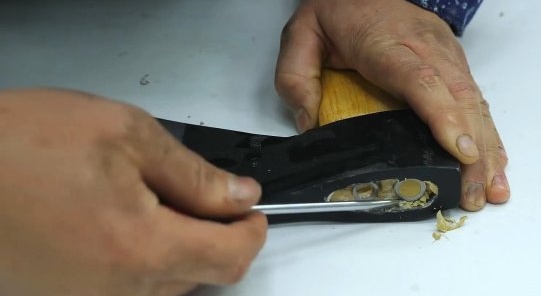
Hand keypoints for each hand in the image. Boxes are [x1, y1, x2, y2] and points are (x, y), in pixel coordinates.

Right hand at [0, 89, 266, 295]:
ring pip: (164, 283)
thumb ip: (194, 174)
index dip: (252, 232)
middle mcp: (115, 292)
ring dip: (172, 245)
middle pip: (200, 274)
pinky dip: (135, 257)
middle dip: (211, 233)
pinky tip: (109, 219)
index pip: (229, 259)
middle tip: (189, 191)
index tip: (252, 212)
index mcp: (140, 250)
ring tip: (136, 197)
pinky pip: (124, 288)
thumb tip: (238, 196)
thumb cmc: (18, 144)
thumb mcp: (124, 135)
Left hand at [275, 0, 508, 210]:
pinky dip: (487, 132)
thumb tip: (310, 125)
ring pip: (474, 101)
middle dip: (472, 150)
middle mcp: (425, 49)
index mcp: (388, 45)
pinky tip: (493, 160)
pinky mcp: (453, 61)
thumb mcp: (301, 36)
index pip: (422, 81)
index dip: (444, 117)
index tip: (460, 151)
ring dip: (487, 147)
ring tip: (491, 188)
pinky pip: (475, 99)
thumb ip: (297, 79)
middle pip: (458, 98)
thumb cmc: (340, 9)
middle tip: (474, 192)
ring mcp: (445, 54)